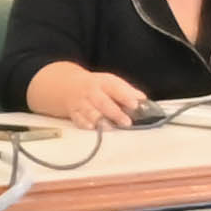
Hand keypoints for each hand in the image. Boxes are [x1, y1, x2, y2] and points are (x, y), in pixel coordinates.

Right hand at [29, 66, 148, 128]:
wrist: (66, 85)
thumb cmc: (95, 86)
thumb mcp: (111, 83)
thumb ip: (128, 91)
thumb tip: (144, 100)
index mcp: (103, 83)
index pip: (116, 88)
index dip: (126, 96)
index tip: (136, 105)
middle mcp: (91, 92)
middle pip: (103, 102)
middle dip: (115, 112)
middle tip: (127, 122)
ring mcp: (81, 102)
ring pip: (90, 111)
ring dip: (100, 120)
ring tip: (110, 128)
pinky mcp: (73, 113)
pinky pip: (78, 118)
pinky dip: (84, 123)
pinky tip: (91, 128)